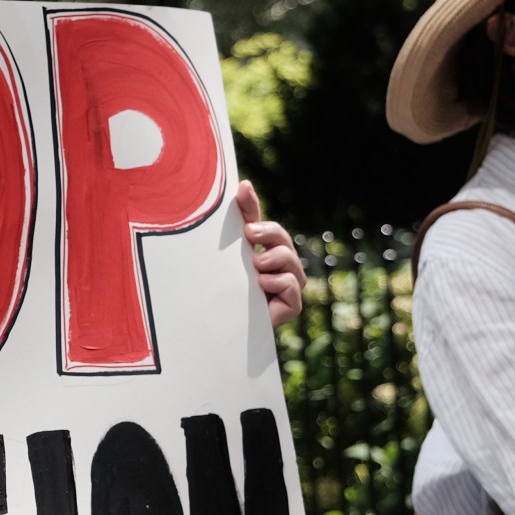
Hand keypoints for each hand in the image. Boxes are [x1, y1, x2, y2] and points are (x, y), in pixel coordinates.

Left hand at [236, 180, 302, 327]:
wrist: (222, 331)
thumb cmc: (225, 292)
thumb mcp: (228, 255)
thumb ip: (239, 221)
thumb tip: (245, 183)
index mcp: (260, 251)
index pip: (261, 225)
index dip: (253, 209)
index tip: (242, 193)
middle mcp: (278, 266)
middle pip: (281, 238)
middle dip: (269, 233)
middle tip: (250, 234)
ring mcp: (288, 285)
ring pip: (289, 260)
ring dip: (273, 258)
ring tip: (256, 268)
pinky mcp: (291, 306)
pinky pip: (292, 286)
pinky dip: (278, 282)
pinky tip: (262, 285)